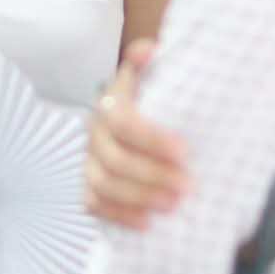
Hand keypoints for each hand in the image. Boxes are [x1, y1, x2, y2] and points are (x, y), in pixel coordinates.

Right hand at [84, 40, 190, 228]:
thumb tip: (150, 50)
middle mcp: (95, 127)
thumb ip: (154, 64)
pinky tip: (147, 222)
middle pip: (114, 158)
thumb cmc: (159, 99)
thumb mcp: (160, 76)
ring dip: (138, 197)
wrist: (140, 115)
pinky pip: (92, 203)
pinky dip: (119, 215)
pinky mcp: (86, 181)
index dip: (153, 140)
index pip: (124, 122)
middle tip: (188, 188)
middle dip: (152, 176)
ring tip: (172, 206)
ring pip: (101, 183)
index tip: (186, 154)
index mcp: (114, 98)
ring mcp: (87, 156)